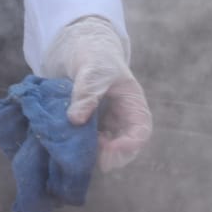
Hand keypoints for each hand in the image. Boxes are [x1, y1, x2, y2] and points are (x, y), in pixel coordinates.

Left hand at [42, 16, 152, 172]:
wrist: (82, 54)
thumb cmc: (96, 59)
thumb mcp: (93, 72)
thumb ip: (86, 94)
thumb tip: (75, 119)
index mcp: (133, 106)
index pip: (141, 132)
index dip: (129, 145)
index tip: (110, 148)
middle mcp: (124, 122)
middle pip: (126, 150)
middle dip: (111, 157)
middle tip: (93, 154)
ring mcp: (109, 129)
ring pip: (108, 153)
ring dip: (95, 156)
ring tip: (79, 148)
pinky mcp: (93, 132)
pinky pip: (91, 148)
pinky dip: (83, 150)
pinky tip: (71, 145)